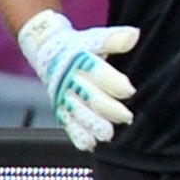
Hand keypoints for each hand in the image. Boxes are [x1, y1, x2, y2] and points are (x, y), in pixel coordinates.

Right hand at [18, 9, 138, 150]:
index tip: (129, 90)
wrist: (46, 51)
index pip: (97, 72)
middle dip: (108, 108)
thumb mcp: (94, 39)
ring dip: (93, 125)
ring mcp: (63, 96)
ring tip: (107, 134)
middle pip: (89, 95)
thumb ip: (113, 39)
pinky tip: (89, 144)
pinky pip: (67, 123)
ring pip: (79, 112)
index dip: (113, 82)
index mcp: (79, 60)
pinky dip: (77, 135)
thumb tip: (134, 35)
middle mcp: (69, 80)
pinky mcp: (60, 108)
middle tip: (126, 117)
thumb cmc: (76, 46)